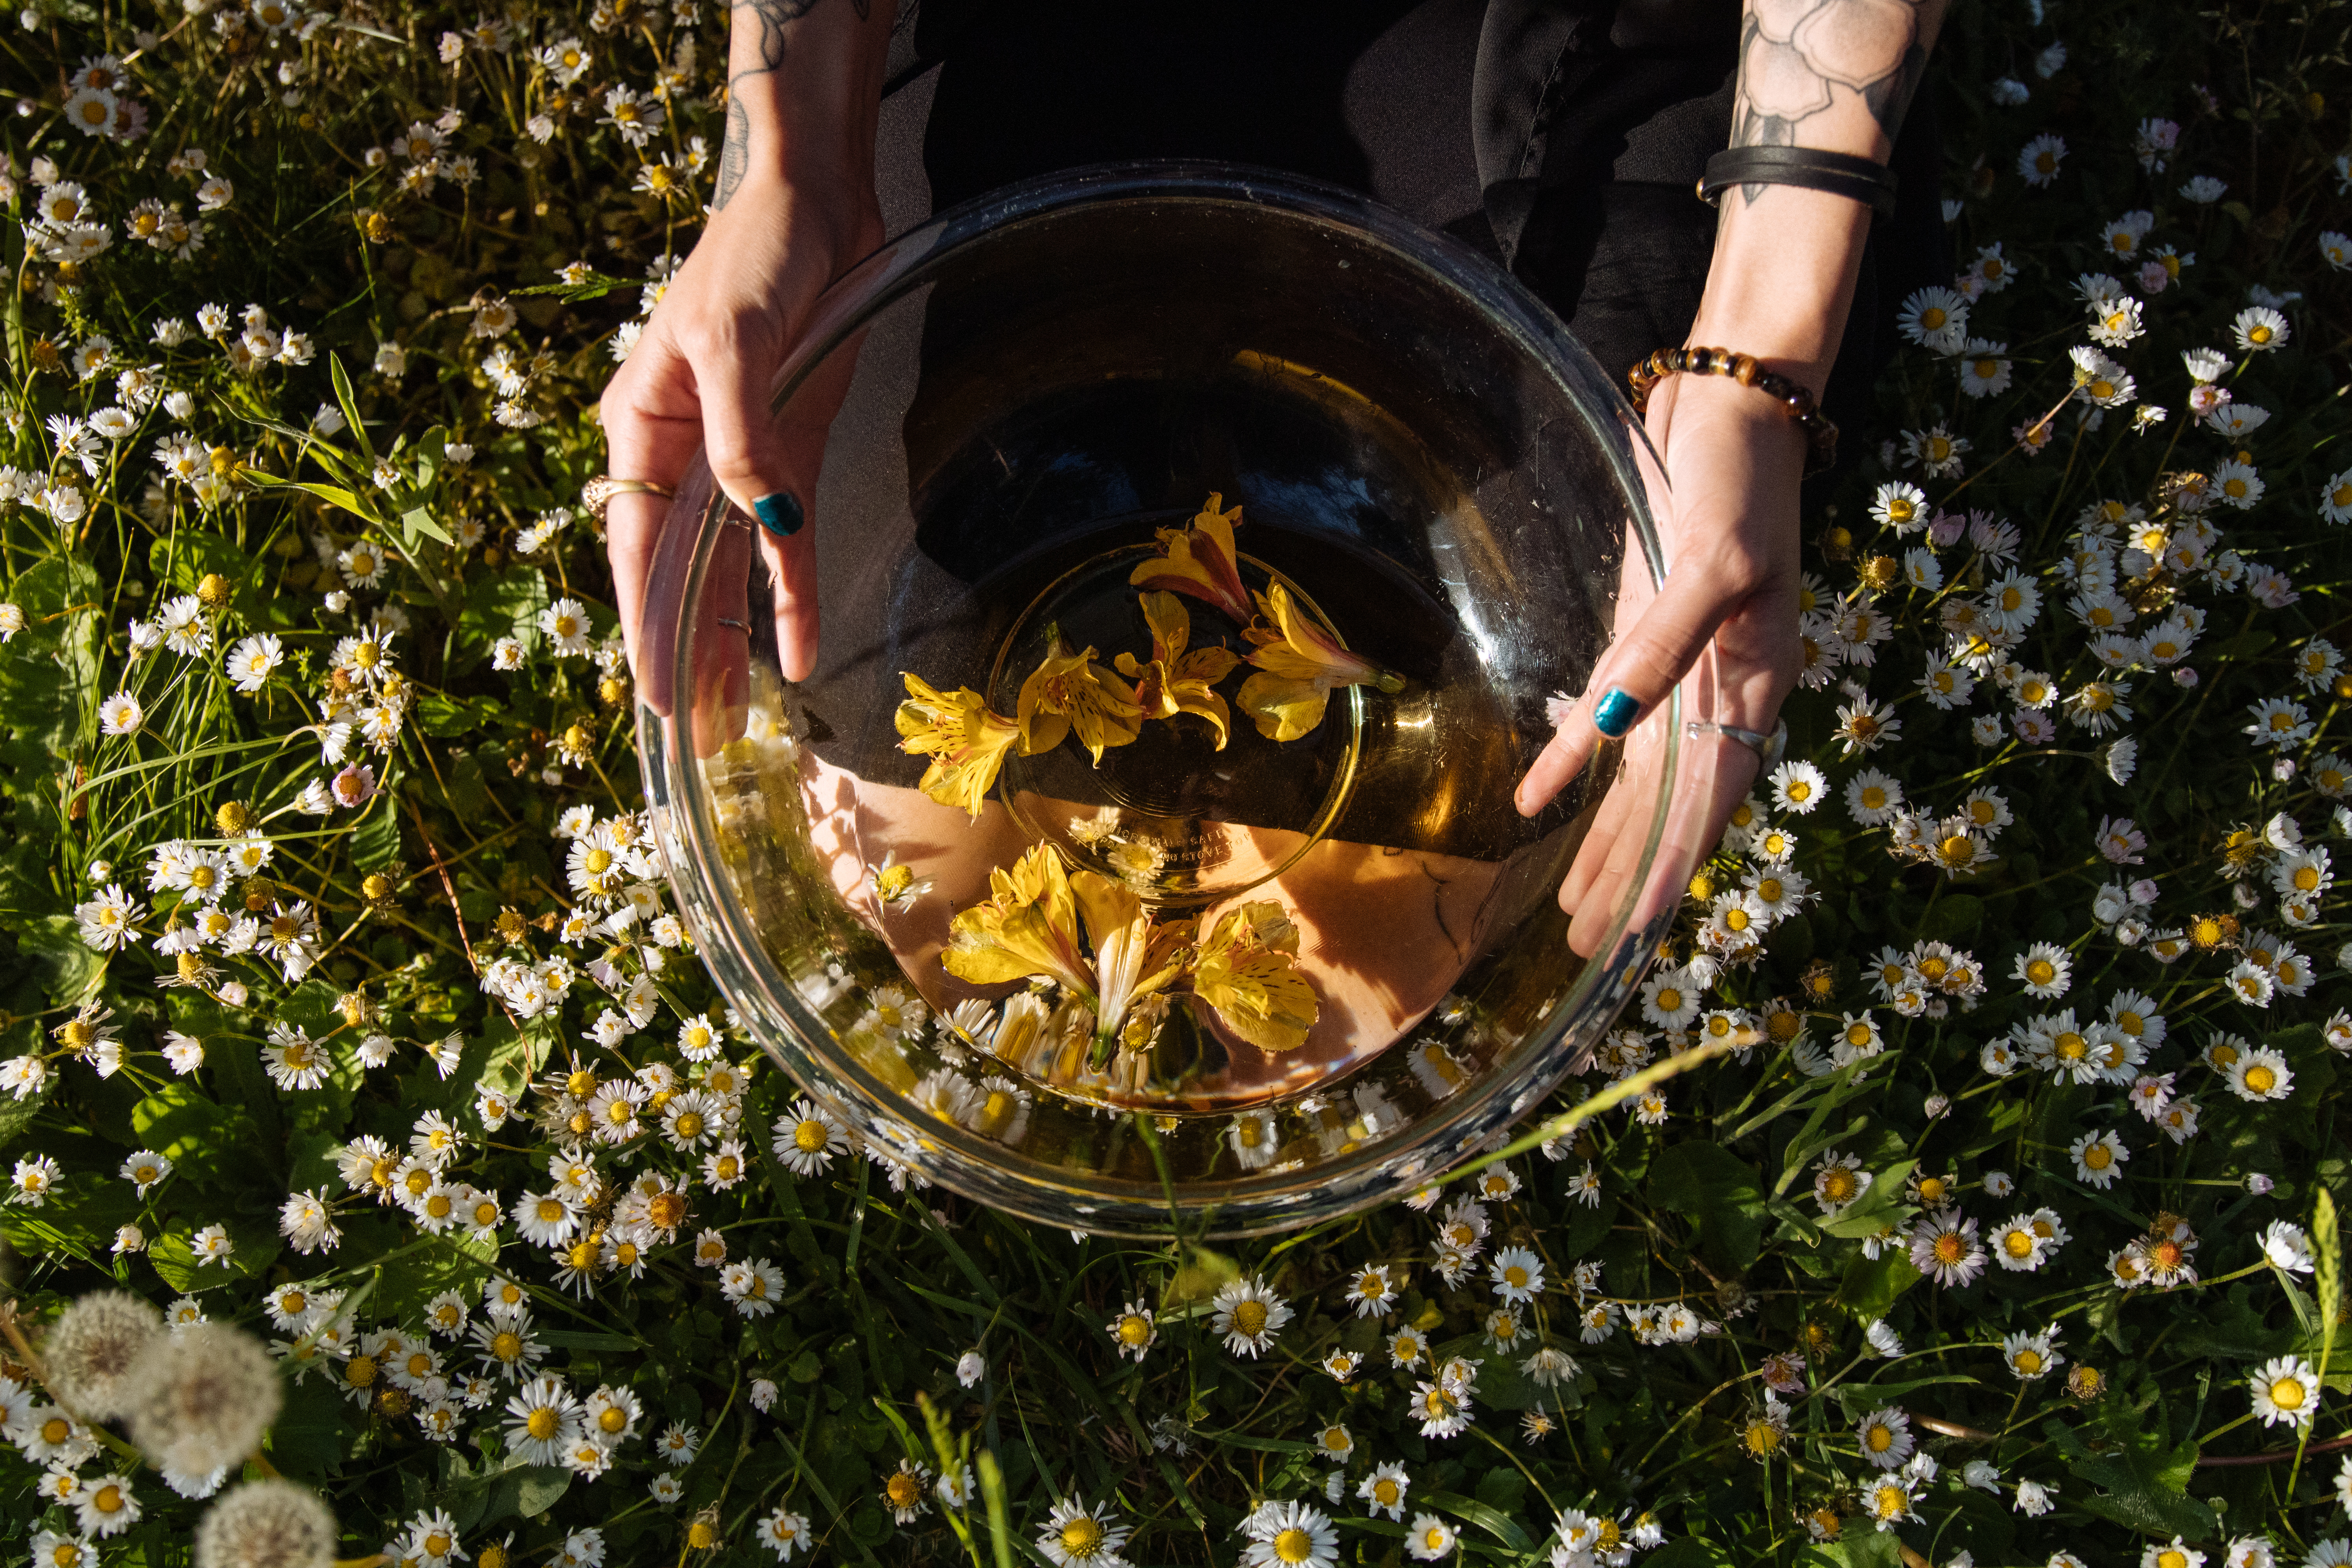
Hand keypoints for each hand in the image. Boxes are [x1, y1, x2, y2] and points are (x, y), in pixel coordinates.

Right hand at [599, 168, 883, 713]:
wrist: (814, 207)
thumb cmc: (756, 256)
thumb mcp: (733, 338)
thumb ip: (739, 433)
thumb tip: (756, 512)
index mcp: (644, 427)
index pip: (636, 544)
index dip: (644, 619)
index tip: (653, 688)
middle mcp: (685, 456)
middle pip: (678, 572)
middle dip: (686, 650)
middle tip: (696, 733)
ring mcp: (740, 460)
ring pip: (730, 570)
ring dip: (732, 640)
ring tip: (737, 717)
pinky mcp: (793, 453)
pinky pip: (790, 541)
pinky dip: (794, 594)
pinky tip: (799, 649)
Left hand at [1515, 371, 1807, 956]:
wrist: (1731, 411)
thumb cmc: (1739, 481)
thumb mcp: (1714, 562)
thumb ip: (1663, 647)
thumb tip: (1613, 723)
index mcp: (1755, 679)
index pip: (1710, 794)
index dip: (1675, 860)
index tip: (1642, 923)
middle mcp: (1720, 687)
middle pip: (1670, 803)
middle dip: (1630, 873)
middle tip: (1586, 941)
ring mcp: (1680, 667)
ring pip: (1640, 778)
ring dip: (1606, 841)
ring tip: (1572, 905)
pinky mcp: (1643, 638)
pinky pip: (1610, 722)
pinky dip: (1575, 765)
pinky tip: (1540, 802)